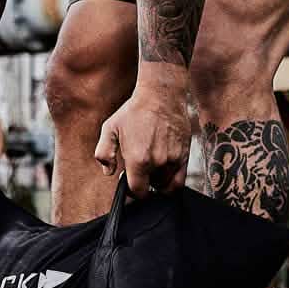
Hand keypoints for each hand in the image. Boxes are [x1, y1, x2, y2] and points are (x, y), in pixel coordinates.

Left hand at [95, 83, 190, 197]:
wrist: (161, 95)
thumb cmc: (134, 111)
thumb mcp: (110, 128)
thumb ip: (104, 153)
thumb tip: (108, 172)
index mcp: (138, 160)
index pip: (138, 192)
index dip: (132, 192)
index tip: (130, 184)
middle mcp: (158, 162)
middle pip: (153, 187)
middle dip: (145, 182)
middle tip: (140, 169)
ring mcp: (173, 159)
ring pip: (167, 184)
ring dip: (159, 180)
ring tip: (152, 166)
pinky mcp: (185, 154)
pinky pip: (180, 179)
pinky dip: (172, 180)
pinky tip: (165, 169)